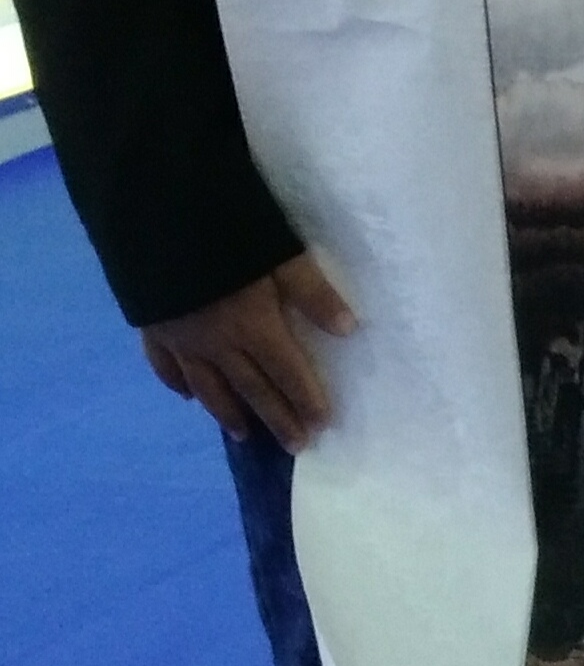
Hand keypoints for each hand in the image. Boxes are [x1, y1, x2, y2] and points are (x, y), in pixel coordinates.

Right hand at [141, 251, 356, 451]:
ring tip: (243, 434)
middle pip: (251, 388)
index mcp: (253, 327)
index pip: (287, 372)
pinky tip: (187, 397)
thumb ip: (314, 293)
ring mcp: (179, 339)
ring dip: (228, 412)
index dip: (305, 398)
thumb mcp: (281, 255)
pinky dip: (178, 386)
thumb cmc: (226, 232)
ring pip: (207, 386)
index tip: (321, 425)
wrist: (153, 219)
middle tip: (294, 446)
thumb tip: (348, 329)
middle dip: (276, 418)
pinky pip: (165, 367)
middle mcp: (216, 343)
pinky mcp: (152, 327)